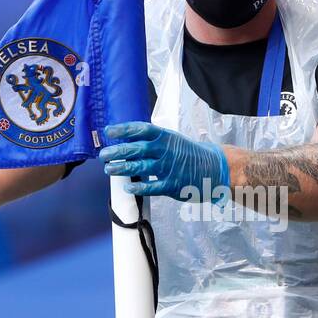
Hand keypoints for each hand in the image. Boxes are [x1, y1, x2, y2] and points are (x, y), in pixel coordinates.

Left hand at [100, 122, 229, 199]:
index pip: (141, 130)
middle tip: (103, 155)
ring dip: (122, 168)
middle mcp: (165, 150)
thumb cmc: (188, 154)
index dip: (123, 130)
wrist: (213, 168)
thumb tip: (127, 140)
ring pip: (140, 167)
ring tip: (109, 169)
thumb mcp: (173, 141)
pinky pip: (152, 187)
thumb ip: (153, 141)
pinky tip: (128, 186)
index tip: (109, 131)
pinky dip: (139, 187)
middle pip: (136, 149)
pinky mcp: (172, 185)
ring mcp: (169, 168)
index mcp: (165, 137)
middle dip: (117, 152)